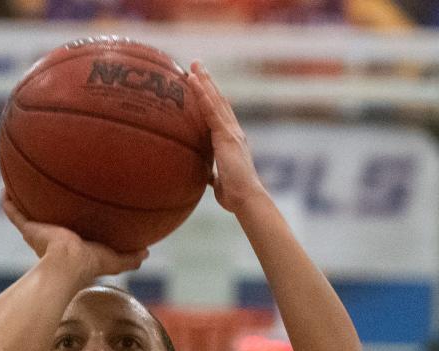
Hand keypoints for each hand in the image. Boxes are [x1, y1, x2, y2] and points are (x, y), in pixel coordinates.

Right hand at [1, 191, 148, 278]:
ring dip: (23, 200)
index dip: (70, 219)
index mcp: (69, 244)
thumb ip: (129, 257)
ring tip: (21, 182)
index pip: (68, 230)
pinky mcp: (29, 229)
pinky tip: (5, 186)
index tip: (73, 205)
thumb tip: (147, 251)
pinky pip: (13, 212)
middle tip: (46, 190)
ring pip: (27, 213)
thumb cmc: (91, 264)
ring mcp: (38, 232)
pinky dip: (7, 201)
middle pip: (46, 220)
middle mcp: (51, 238)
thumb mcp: (114, 259)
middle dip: (45, 207)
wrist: (69, 264)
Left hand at [187, 61, 266, 213]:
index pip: (220, 115)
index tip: (203, 86)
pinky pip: (210, 110)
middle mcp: (233, 132)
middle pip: (219, 101)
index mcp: (232, 141)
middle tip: (197, 65)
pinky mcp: (226, 135)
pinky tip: (192, 81)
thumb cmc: (234, 194)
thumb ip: (213, 173)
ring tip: (194, 65)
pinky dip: (201, 94)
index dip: (212, 99)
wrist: (246, 197)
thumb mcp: (220, 181)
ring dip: (204, 81)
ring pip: (215, 100)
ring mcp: (230, 132)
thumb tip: (205, 175)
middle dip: (208, 83)